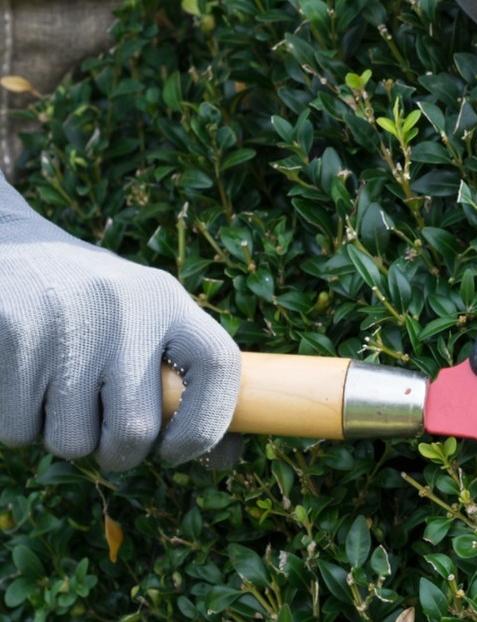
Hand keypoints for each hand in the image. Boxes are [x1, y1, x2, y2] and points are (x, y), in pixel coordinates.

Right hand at [0, 177, 240, 471]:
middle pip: (134, 430)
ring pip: (72, 442)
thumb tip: (223, 460)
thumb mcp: (147, 319)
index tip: (179, 451)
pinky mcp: (13, 335)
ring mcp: (66, 324)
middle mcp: (124, 308)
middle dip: (120, 453)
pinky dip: (20, 426)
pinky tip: (23, 382)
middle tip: (106, 434)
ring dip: (64, 437)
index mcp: (168, 301)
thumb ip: (187, 378)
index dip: (208, 426)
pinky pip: (19, 430)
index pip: (220, 366)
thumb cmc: (93, 306)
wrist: (10, 248)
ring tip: (59, 393)